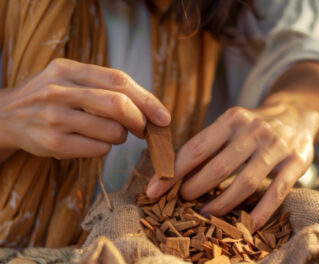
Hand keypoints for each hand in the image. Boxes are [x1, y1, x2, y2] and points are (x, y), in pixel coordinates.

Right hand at [0, 58, 169, 158]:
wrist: (6, 116)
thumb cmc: (51, 97)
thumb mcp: (70, 78)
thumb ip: (104, 86)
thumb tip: (149, 107)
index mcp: (69, 69)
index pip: (119, 81)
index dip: (147, 100)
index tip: (163, 117)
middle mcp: (60, 90)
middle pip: (118, 105)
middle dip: (140, 121)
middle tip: (144, 130)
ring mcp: (54, 117)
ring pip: (111, 131)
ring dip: (121, 136)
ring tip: (111, 133)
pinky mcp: (52, 143)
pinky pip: (98, 149)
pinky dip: (106, 148)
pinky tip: (95, 142)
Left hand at [146, 103, 318, 229]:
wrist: (297, 112)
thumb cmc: (254, 124)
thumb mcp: (231, 124)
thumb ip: (208, 143)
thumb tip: (172, 168)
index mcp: (232, 119)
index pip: (196, 148)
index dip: (173, 172)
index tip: (154, 189)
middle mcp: (254, 130)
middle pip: (218, 167)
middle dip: (194, 189)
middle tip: (181, 201)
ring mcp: (276, 147)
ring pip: (245, 183)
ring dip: (221, 203)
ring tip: (205, 215)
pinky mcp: (296, 162)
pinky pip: (276, 192)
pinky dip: (261, 212)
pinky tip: (248, 226)